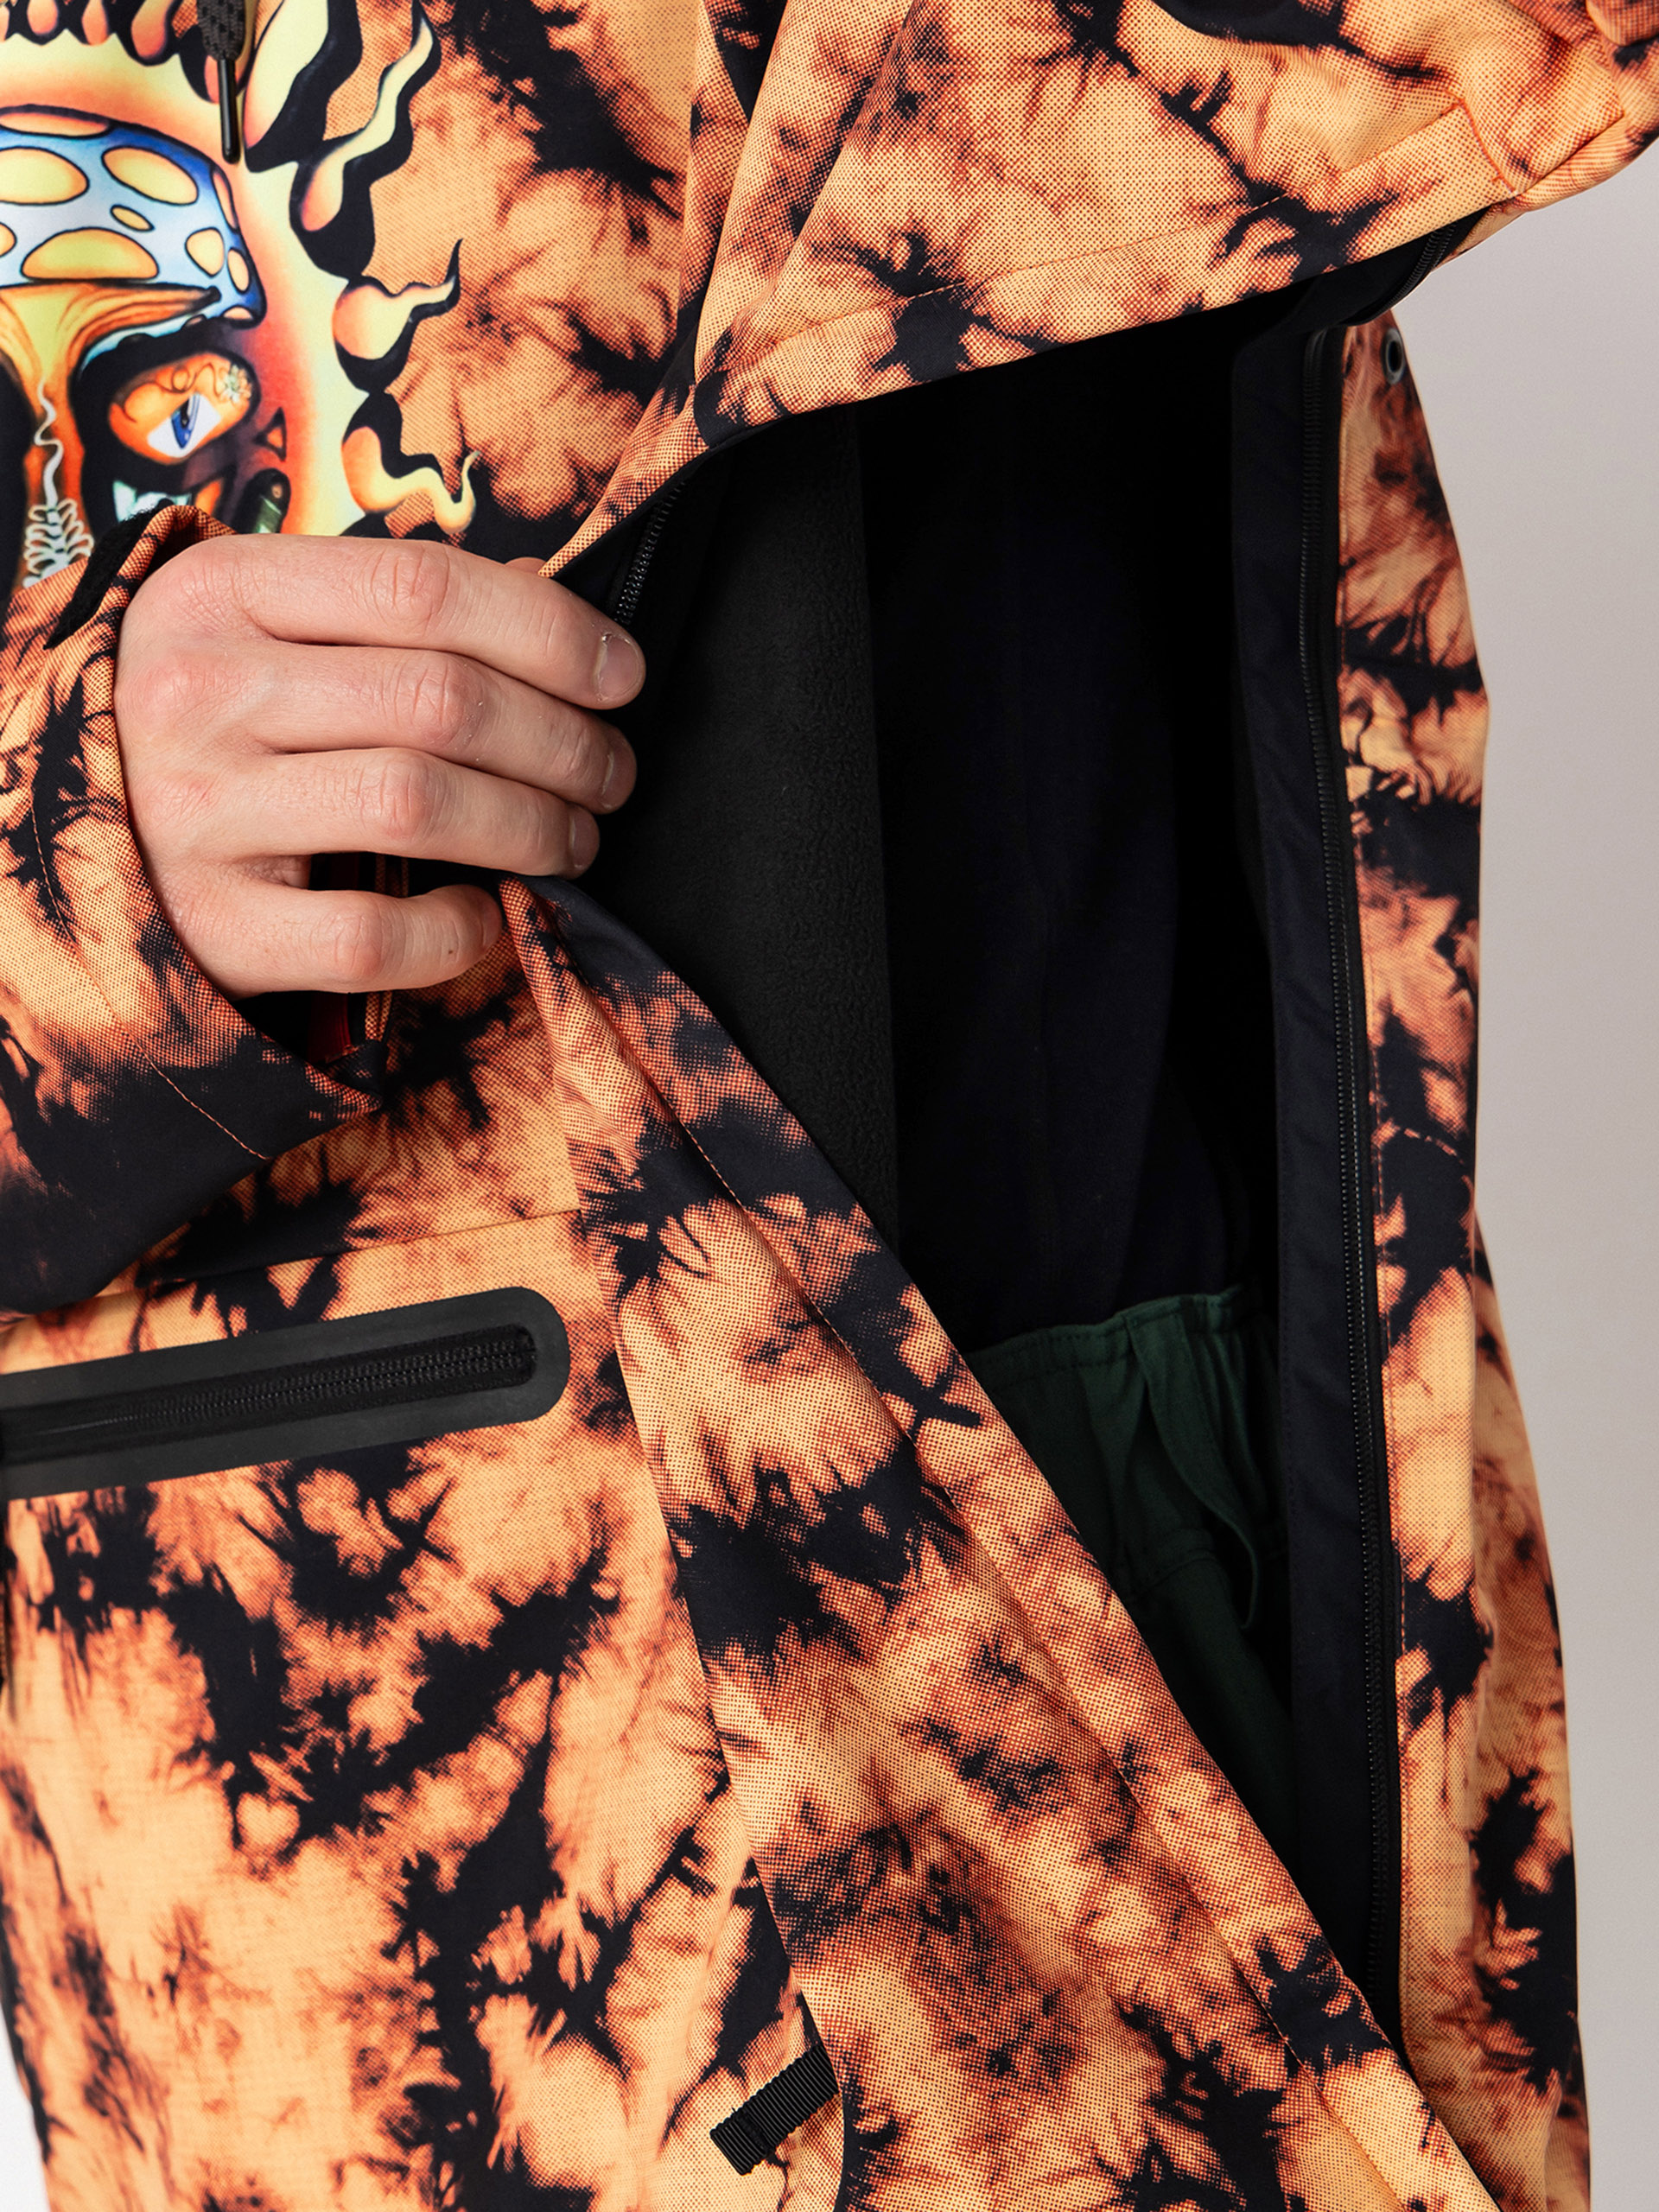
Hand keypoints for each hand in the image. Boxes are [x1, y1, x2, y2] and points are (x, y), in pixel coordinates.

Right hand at [112, 534, 642, 998]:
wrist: (88, 830)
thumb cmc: (223, 722)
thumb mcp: (275, 632)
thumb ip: (397, 617)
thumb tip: (557, 615)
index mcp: (222, 590)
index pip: (424, 588)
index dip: (552, 633)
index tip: (623, 677)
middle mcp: (197, 692)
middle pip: (442, 702)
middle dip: (565, 744)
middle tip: (610, 776)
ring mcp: (195, 812)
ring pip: (418, 806)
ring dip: (533, 828)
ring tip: (571, 839)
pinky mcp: (209, 924)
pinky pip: (369, 936)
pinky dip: (455, 931)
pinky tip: (483, 915)